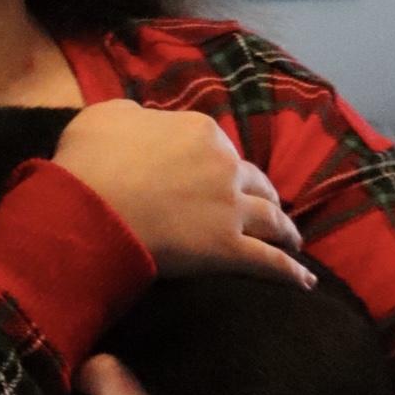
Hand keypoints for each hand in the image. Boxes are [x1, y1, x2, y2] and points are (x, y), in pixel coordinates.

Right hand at [52, 100, 312, 284]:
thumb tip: (144, 119)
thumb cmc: (89, 161)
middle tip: (267, 206)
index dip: (215, 160)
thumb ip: (135, 114)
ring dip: (286, 230)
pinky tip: (305, 281)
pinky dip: (290, 272)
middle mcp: (224, 165)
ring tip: (294, 240)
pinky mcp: (228, 249)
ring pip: (272, 218)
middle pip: (254, 180)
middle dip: (262, 193)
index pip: (217, 144)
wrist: (90, 208)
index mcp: (199, 131)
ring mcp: (231, 209)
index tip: (213, 173)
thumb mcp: (106, 116)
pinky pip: (269, 262)